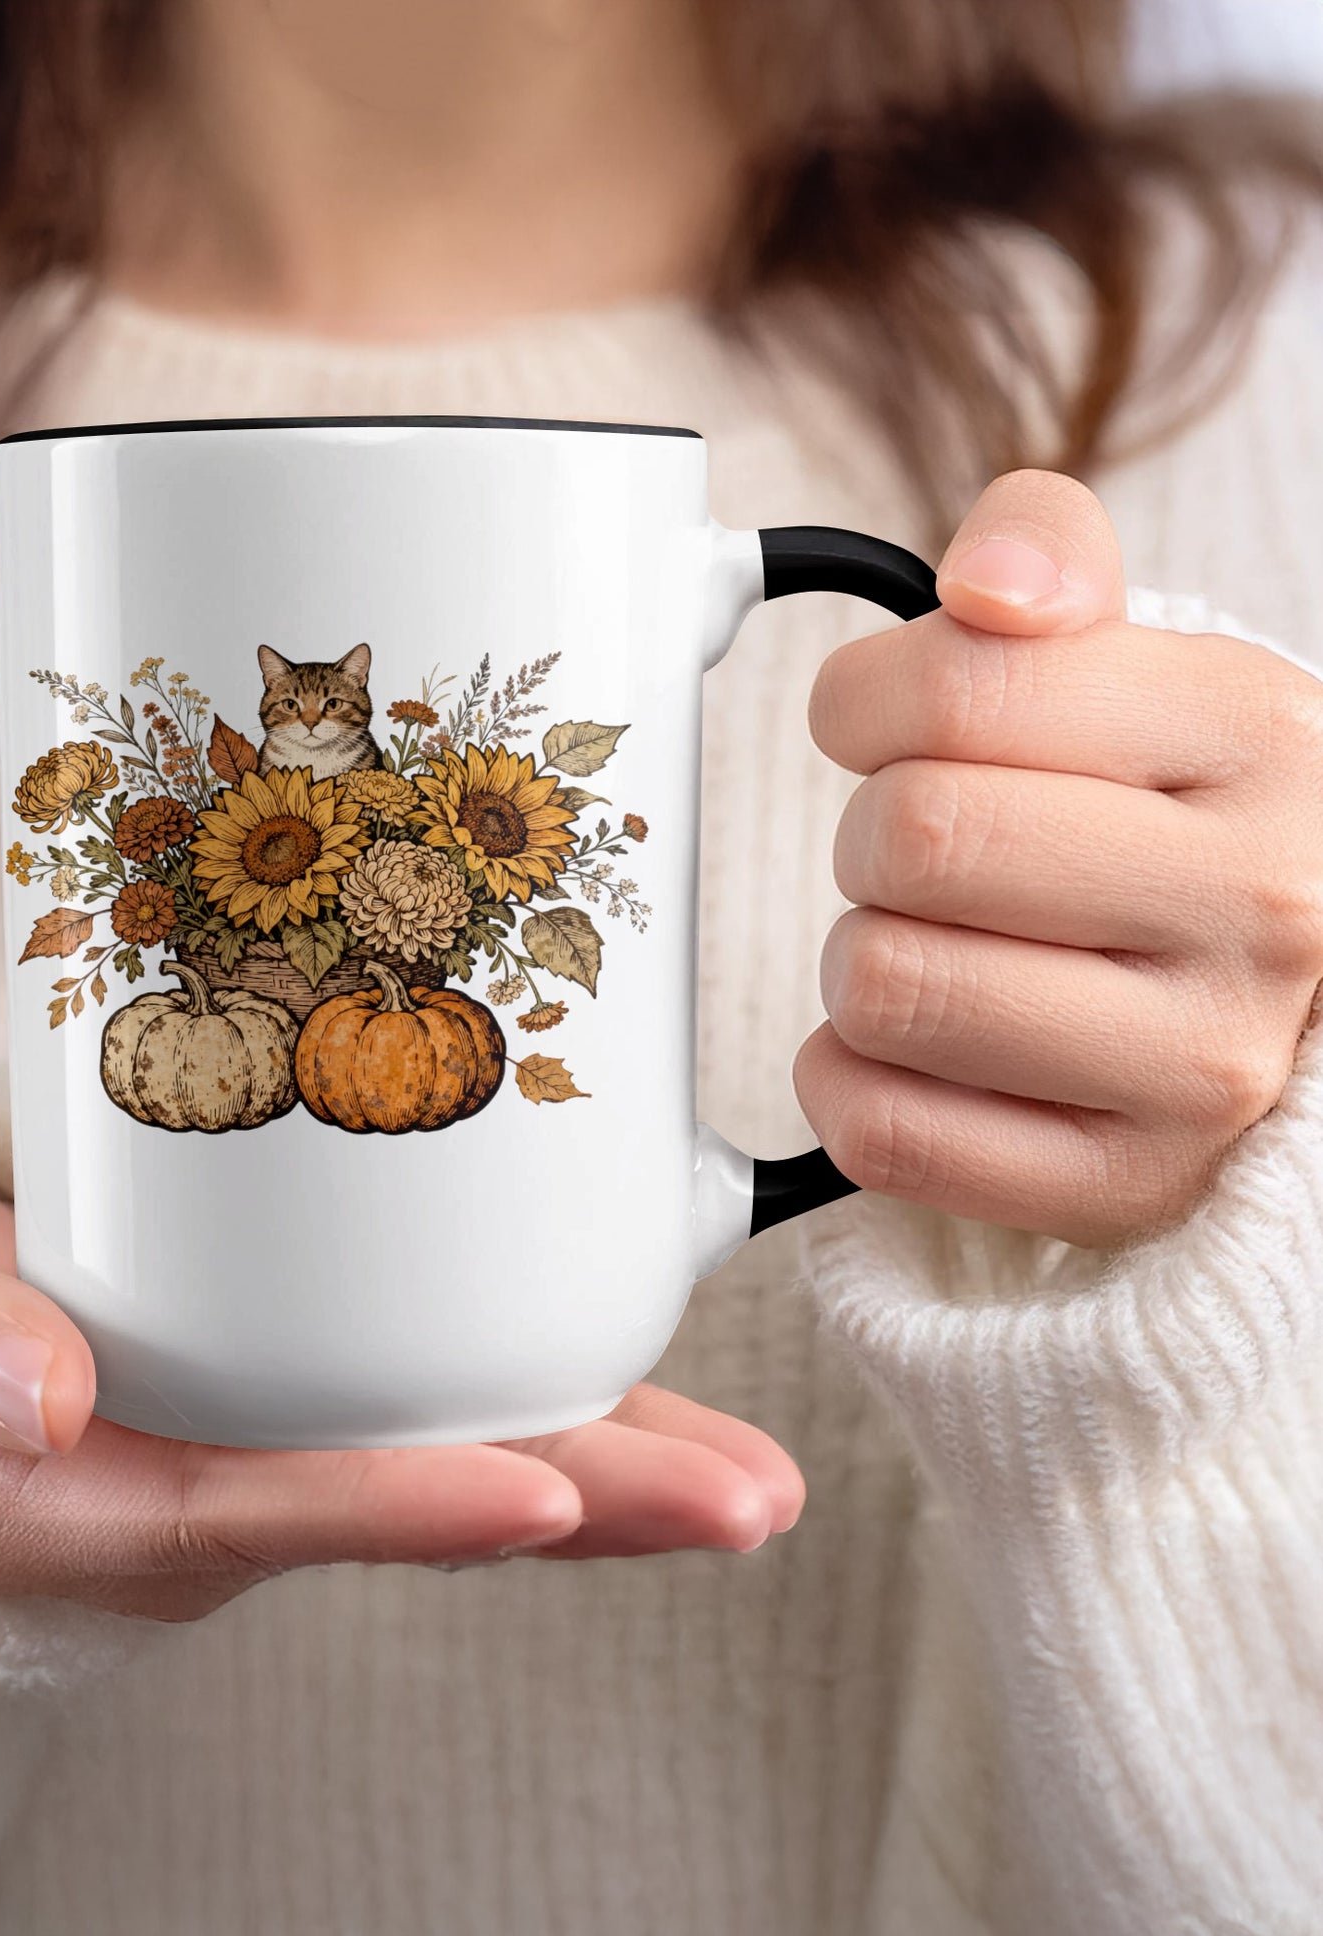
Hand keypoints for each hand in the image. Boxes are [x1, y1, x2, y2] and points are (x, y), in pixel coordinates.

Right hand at [0, 1132, 804, 1621]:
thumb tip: (41, 1393)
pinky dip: (523, 1399)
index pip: (246, 1512)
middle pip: (388, 1507)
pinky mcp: (257, 1396)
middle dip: (572, 1507)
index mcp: (60, 1498)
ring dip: (591, 1466)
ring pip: (424, 1468)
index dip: (394, 1508)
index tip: (539, 1494)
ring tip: (747, 1471)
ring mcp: (226, 1453)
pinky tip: (630, 1375)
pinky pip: (401, 1409)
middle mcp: (172, 1497)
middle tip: (743, 1499)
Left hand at [799, 470, 1322, 1249]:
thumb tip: (986, 585)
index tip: (880, 726)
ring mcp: (1200, 1066)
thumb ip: (1046, 558)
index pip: (954, 691)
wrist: (1286, 990)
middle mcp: (1258, 904)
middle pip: (909, 841)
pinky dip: (849, 1081)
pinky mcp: (1125, 1184)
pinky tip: (911, 1048)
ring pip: (886, 988)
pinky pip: (885, 1131)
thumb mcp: (1140, 658)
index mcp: (1253, 734)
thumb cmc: (1172, 814)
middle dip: (871, 836)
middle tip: (921, 852)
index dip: (862, 703)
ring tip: (935, 946)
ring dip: (862, 959)